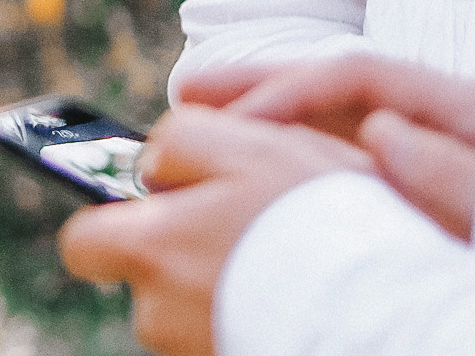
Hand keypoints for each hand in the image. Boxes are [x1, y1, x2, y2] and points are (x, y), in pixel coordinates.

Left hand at [59, 106, 370, 355]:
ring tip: (285, 264)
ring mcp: (197, 349)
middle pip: (145, 281)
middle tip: (239, 235)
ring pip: (192, 308)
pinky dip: (255, 314)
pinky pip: (228, 329)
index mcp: (149, 251)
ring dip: (224, 286)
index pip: (82, 243)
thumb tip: (151, 163)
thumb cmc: (316, 218)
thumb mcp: (246, 144)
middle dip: (180, 257)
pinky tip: (297, 297)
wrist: (392, 313)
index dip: (111, 222)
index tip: (146, 212)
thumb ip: (179, 139)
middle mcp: (160, 315)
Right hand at [178, 56, 474, 240]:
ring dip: (267, 128)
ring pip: (335, 130)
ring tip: (198, 128)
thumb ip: (460, 176)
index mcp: (472, 114)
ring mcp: (432, 162)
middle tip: (186, 93)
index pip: (359, 78)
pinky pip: (347, 175)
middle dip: (260, 90)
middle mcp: (445, 128)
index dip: (288, 87)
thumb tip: (384, 135)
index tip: (228, 113)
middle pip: (337, 91)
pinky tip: (252, 181)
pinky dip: (295, 169)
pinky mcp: (420, 201)